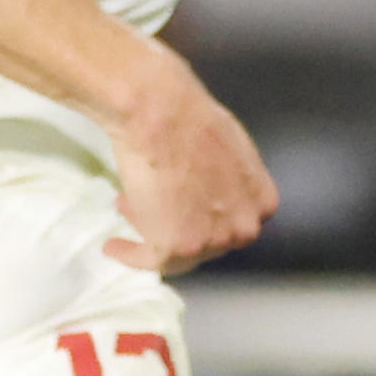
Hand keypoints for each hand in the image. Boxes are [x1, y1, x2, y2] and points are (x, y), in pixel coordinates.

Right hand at [103, 45, 278, 275]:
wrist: (163, 114)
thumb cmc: (190, 117)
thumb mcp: (230, 148)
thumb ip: (228, 178)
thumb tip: (206, 186)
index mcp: (261, 202)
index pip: (233, 221)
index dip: (204, 213)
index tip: (185, 208)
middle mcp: (243, 228)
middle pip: (207, 239)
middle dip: (178, 222)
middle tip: (153, 206)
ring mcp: (211, 241)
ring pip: (177, 250)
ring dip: (150, 230)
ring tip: (127, 209)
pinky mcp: (176, 248)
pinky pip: (149, 261)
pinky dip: (129, 255)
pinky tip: (114, 246)